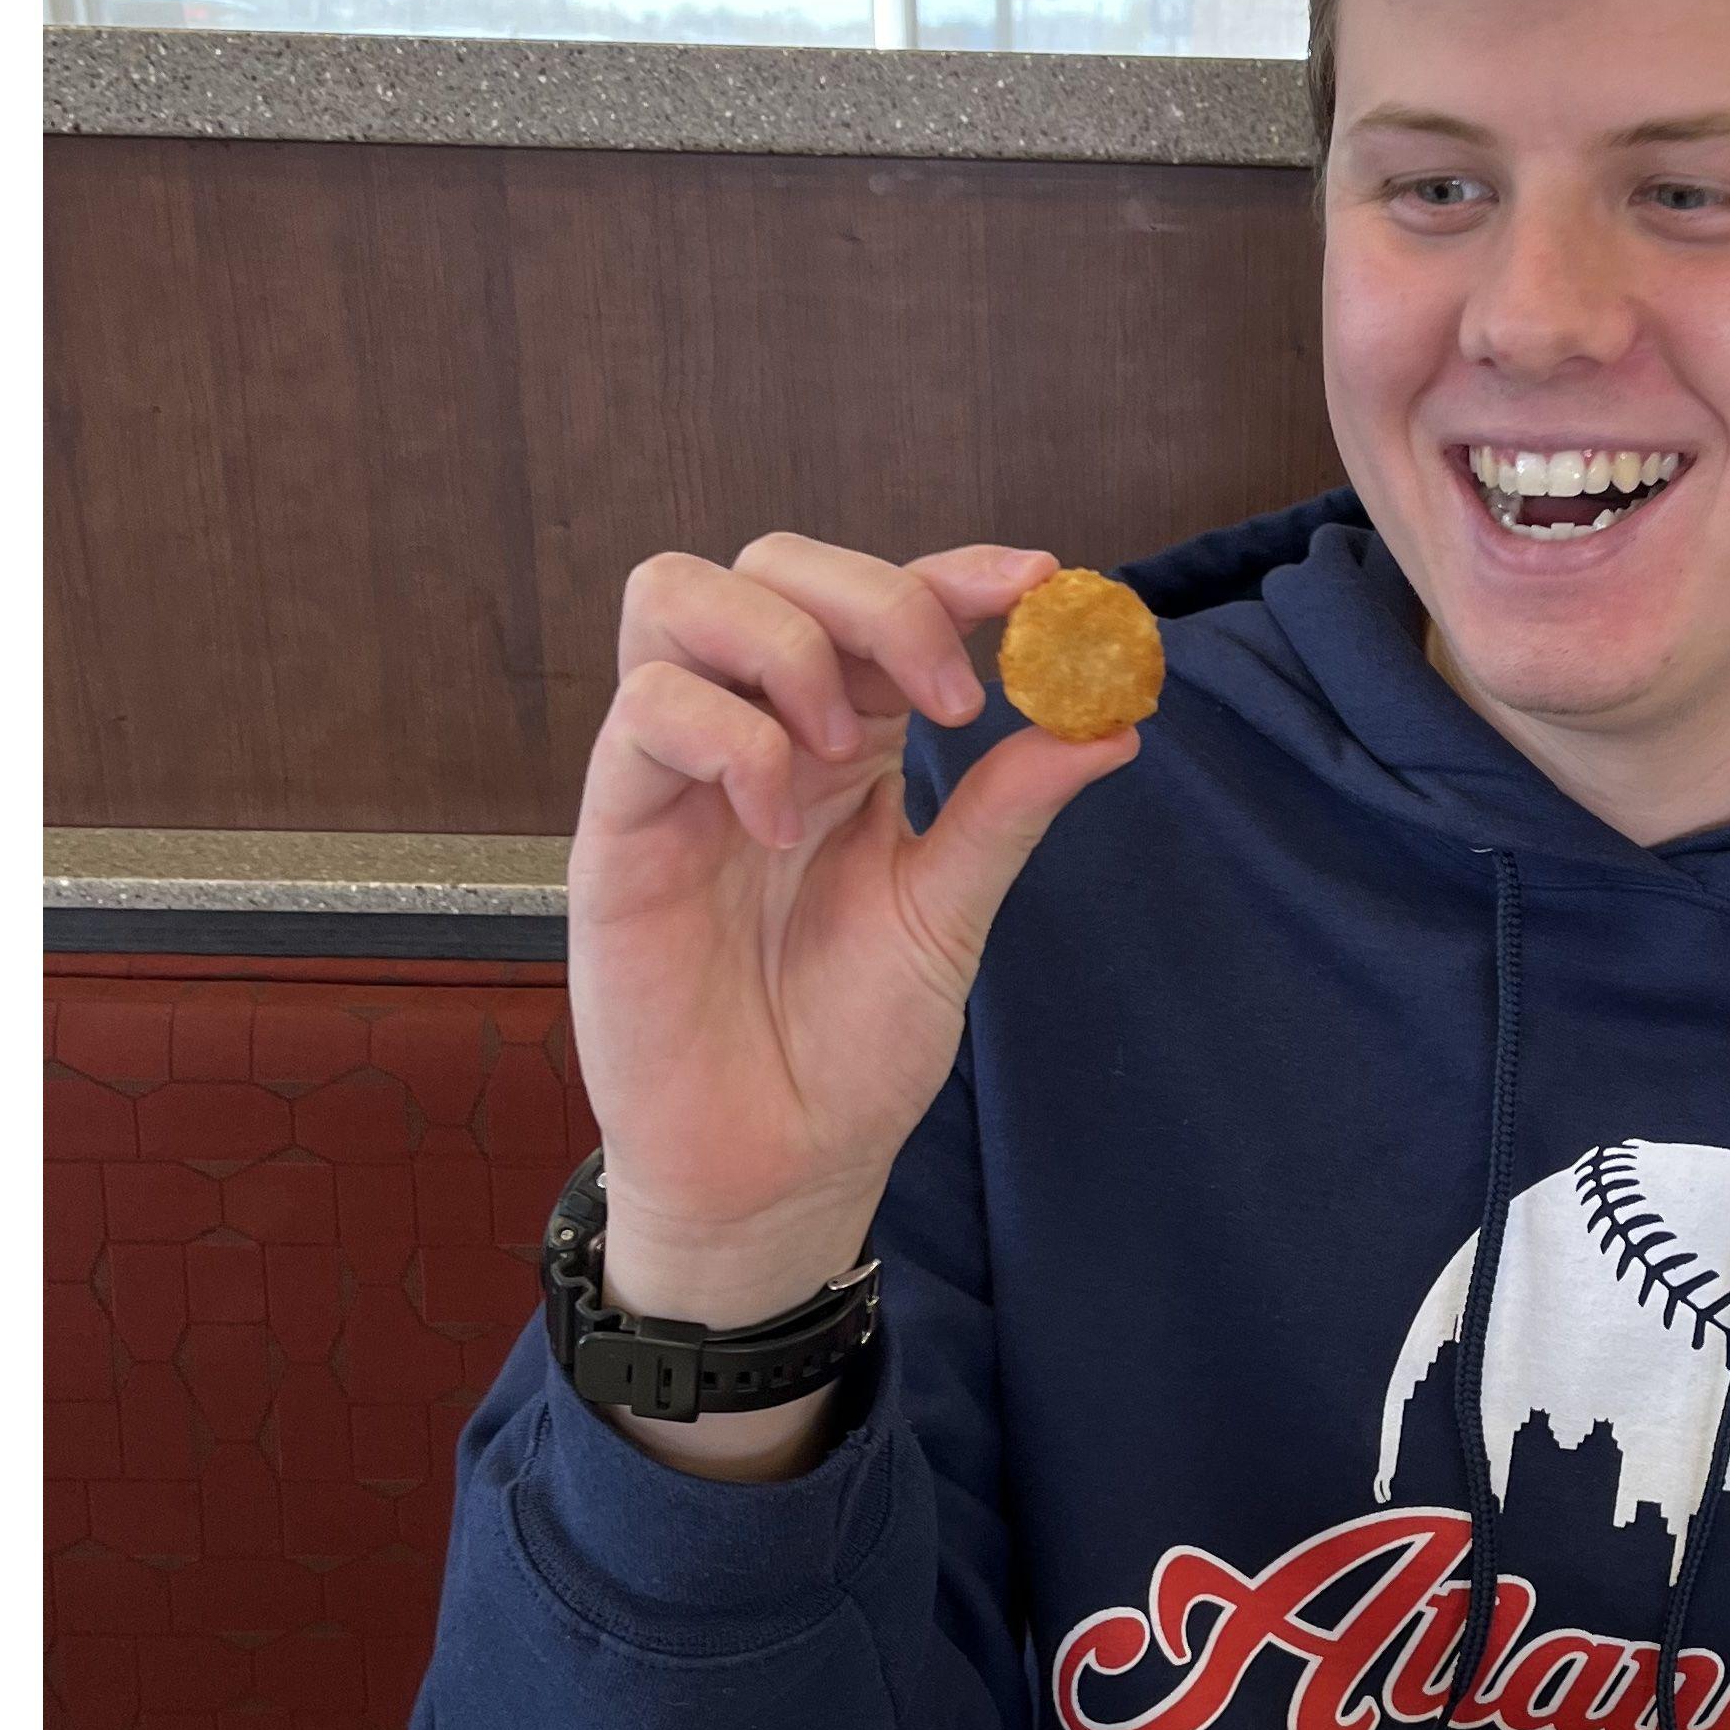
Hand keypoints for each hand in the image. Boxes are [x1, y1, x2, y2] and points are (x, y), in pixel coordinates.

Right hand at [570, 539, 1136, 1342]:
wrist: (781, 1166)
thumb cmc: (850, 1048)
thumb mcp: (949, 916)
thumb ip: (1008, 810)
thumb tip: (1114, 722)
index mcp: (845, 743)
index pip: (880, 602)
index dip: (957, 571)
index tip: (1045, 583)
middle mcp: (758, 734)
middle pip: (775, 562)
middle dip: (877, 597)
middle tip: (954, 701)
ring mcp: (679, 772)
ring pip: (677, 595)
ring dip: (785, 641)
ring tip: (850, 749)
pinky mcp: (616, 827)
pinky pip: (647, 711)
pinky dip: (730, 740)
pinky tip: (780, 826)